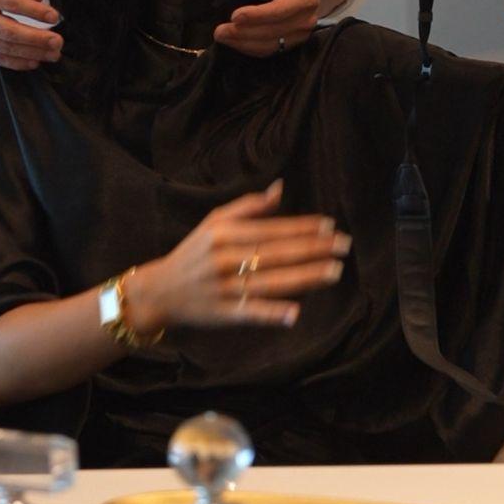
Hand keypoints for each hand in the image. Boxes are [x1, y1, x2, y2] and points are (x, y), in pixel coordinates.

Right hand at [0, 0, 62, 69]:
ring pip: (3, 47)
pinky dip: (16, 62)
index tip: (54, 16)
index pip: (10, 3)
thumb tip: (38, 0)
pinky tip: (35, 62)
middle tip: (57, 42)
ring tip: (53, 54)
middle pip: (7, 30)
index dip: (33, 12)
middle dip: (35, 39)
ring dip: (30, 53)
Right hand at [127, 181, 350, 329]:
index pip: (271, 228)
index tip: (330, 225)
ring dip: (304, 277)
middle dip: (313, 249)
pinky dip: (272, 314)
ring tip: (334, 271)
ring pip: (271, 282)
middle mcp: (225, 259)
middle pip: (276, 253)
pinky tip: (295, 314)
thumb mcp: (214, 222)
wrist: (160, 291)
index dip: (302, 227)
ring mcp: (225, 288)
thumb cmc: (193, 252)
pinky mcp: (223, 314)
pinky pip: (251, 313)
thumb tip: (280, 188)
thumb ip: (248, 206)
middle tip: (344, 246)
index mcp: (224, 233)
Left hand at [213, 0, 320, 55]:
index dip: (257, 16)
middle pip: (272, 32)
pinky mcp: (292, 44)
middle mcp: (306, 20)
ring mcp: (300, 35)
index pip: (279, 11)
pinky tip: (233, 42)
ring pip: (269, 45)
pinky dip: (249, 48)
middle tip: (219, 31)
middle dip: (244, 33)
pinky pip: (269, 51)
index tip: (234, 16)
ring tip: (222, 37)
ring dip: (243, 44)